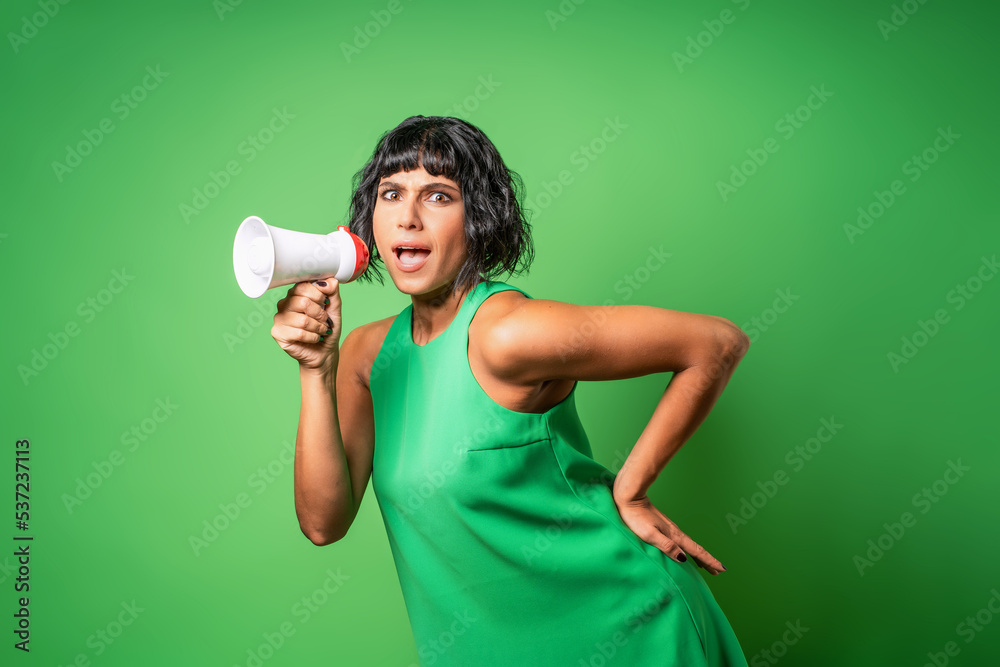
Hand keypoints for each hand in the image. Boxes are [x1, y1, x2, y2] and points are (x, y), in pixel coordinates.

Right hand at [271, 279, 341, 373]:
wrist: (324, 351)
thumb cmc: (327, 328)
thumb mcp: (334, 307)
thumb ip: (333, 291)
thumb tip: (330, 281)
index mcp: (296, 293)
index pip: (303, 286)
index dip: (319, 295)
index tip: (325, 303)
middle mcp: (284, 303)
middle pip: (303, 302)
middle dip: (320, 314)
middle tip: (324, 321)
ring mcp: (279, 318)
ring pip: (303, 320)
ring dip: (318, 327)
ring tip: (321, 330)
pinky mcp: (278, 333)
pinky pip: (299, 333)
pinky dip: (313, 337)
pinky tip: (315, 338)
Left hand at [612, 492, 726, 575]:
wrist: (630, 498)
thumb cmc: (635, 517)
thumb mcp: (649, 534)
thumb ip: (666, 546)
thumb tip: (684, 558)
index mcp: (674, 535)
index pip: (696, 551)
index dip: (709, 561)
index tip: (721, 569)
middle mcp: (675, 532)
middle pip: (695, 549)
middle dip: (707, 560)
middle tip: (718, 572)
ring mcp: (670, 529)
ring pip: (689, 545)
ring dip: (698, 556)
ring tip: (705, 566)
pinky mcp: (663, 527)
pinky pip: (681, 542)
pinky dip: (687, 549)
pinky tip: (683, 551)